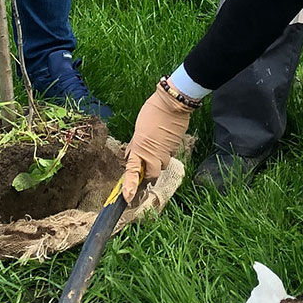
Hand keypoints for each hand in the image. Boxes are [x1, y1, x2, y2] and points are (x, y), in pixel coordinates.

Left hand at [120, 81, 195, 202]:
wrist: (172, 104)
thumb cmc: (152, 112)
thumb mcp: (138, 129)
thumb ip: (134, 145)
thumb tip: (130, 155)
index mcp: (140, 148)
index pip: (133, 172)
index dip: (130, 186)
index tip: (127, 197)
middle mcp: (153, 154)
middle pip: (152, 175)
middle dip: (149, 175)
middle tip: (146, 168)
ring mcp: (166, 152)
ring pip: (163, 166)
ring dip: (159, 162)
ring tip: (156, 148)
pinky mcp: (176, 148)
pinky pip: (170, 155)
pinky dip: (166, 152)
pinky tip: (164, 141)